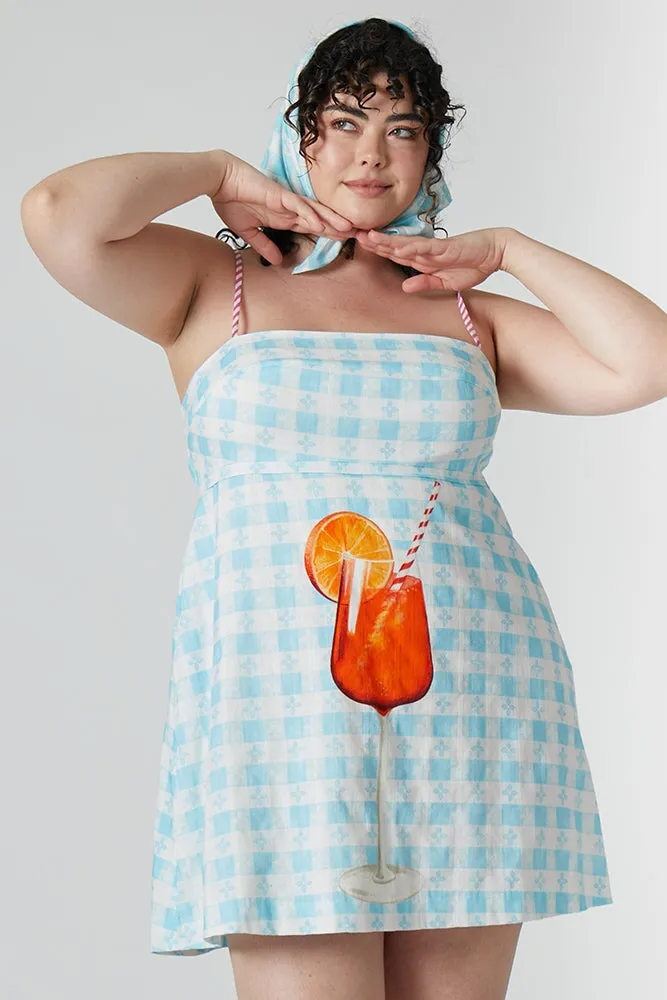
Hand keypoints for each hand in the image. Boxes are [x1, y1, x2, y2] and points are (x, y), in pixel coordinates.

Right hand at [210, 152, 358, 263]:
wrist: (220, 181)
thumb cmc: (231, 201)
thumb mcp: (249, 232)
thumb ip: (264, 245)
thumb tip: (277, 261)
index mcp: (284, 216)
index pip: (311, 226)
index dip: (329, 233)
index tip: (345, 241)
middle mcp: (290, 208)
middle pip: (320, 218)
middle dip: (339, 227)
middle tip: (359, 235)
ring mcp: (286, 201)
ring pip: (315, 211)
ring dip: (332, 220)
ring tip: (349, 229)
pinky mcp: (279, 195)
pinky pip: (299, 206)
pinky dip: (311, 215)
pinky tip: (322, 224)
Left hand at [354, 227, 513, 292]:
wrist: (495, 253)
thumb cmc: (473, 265)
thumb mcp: (445, 281)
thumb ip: (425, 282)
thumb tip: (405, 287)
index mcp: (423, 259)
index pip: (396, 254)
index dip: (378, 250)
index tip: (360, 245)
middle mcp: (425, 251)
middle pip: (394, 246)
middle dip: (374, 242)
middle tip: (352, 235)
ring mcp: (434, 248)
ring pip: (405, 244)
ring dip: (387, 242)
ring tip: (367, 238)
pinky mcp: (445, 248)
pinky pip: (425, 248)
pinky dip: (411, 248)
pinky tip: (397, 247)